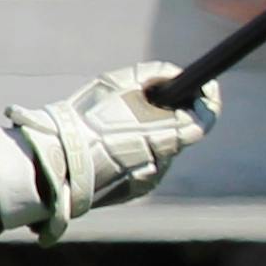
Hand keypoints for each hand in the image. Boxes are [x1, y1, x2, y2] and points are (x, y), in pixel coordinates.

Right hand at [0, 60, 212, 239]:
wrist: (57, 160)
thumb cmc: (86, 118)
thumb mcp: (121, 83)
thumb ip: (157, 75)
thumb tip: (177, 77)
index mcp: (166, 134)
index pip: (204, 119)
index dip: (207, 101)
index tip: (204, 88)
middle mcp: (163, 161)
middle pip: (179, 134)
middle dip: (169, 116)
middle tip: (150, 100)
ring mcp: (149, 179)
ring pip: (160, 151)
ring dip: (148, 136)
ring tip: (116, 126)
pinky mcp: (134, 191)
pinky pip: (143, 167)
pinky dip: (134, 154)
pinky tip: (109, 146)